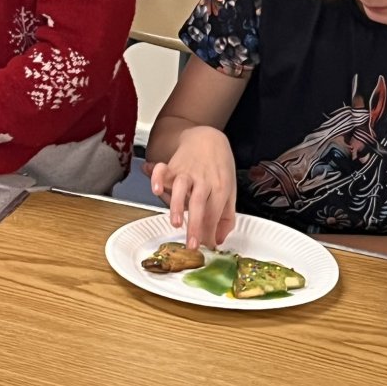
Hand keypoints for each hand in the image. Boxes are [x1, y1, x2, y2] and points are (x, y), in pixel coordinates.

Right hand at [149, 126, 235, 249]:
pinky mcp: (173, 167)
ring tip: (175, 222)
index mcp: (220, 187)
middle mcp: (204, 180)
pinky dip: (158, 179)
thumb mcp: (230, 190)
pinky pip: (163, 170)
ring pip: (181, 188)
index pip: (215, 213)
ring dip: (177, 205)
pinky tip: (156, 190)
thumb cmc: (219, 166)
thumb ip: (226, 216)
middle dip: (195, 225)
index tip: (206, 247)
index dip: (210, 232)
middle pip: (200, 204)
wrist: (208, 138)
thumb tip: (219, 239)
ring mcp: (187, 173)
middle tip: (192, 245)